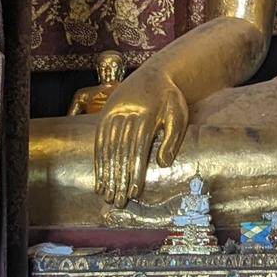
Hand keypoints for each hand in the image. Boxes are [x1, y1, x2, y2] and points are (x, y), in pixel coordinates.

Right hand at [94, 71, 189, 205]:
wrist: (155, 74)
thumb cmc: (170, 99)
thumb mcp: (178, 113)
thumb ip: (172, 138)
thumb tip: (163, 164)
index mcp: (145, 113)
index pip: (138, 148)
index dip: (135, 172)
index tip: (134, 192)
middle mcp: (125, 113)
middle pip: (120, 151)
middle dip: (118, 179)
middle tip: (118, 202)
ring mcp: (112, 113)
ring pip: (107, 148)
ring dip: (106, 174)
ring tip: (107, 196)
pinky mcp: (104, 115)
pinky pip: (99, 142)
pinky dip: (98, 163)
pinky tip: (99, 179)